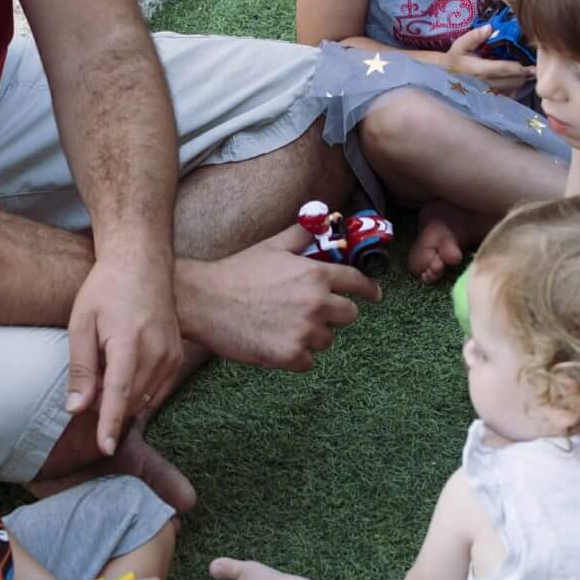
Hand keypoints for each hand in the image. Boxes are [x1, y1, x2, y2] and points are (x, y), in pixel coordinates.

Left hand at [66, 252, 183, 456]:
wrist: (142, 263)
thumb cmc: (106, 289)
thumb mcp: (82, 323)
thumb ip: (80, 369)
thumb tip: (77, 409)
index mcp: (129, 342)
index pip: (119, 394)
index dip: (110, 424)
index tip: (105, 448)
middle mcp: (157, 352)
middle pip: (129, 400)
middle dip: (105, 403)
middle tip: (90, 376)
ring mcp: (172, 355)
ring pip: (143, 398)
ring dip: (121, 396)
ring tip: (106, 364)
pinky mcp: (178, 357)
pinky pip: (156, 390)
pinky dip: (137, 390)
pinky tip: (124, 368)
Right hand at [178, 224, 380, 369]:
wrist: (205, 301)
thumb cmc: (237, 272)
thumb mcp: (273, 246)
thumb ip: (303, 234)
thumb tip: (325, 218)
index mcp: (315, 274)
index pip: (357, 282)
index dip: (368, 290)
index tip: (374, 296)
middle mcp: (316, 303)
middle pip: (349, 315)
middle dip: (334, 314)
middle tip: (309, 312)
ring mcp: (305, 331)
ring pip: (327, 340)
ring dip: (311, 336)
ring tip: (282, 325)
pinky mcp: (290, 355)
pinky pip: (308, 361)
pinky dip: (295, 356)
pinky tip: (275, 342)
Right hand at [444, 25, 535, 94]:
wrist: (443, 78)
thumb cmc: (454, 59)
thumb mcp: (460, 45)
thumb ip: (474, 36)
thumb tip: (489, 28)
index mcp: (478, 69)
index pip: (503, 69)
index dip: (519, 68)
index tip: (532, 66)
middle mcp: (484, 84)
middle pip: (512, 81)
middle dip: (522, 74)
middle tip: (529, 68)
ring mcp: (486, 95)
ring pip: (511, 90)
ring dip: (518, 82)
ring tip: (521, 74)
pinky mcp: (487, 101)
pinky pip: (506, 98)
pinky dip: (512, 91)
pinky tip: (511, 83)